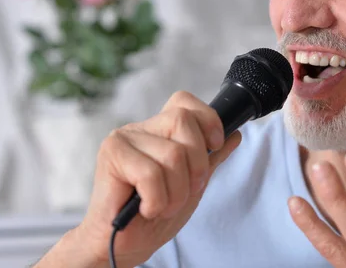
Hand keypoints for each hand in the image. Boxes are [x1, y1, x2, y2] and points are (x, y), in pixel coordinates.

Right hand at [56, 91, 240, 267]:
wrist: (122, 244)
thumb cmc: (153, 215)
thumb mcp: (191, 185)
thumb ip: (210, 159)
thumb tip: (234, 134)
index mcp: (159, 131)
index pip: (184, 101)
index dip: (206, 118)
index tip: (215, 145)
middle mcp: (140, 129)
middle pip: (183, 121)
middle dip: (196, 163)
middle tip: (185, 190)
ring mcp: (123, 139)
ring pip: (173, 153)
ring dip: (176, 192)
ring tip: (163, 206)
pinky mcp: (110, 155)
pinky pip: (151, 174)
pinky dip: (157, 200)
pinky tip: (147, 209)